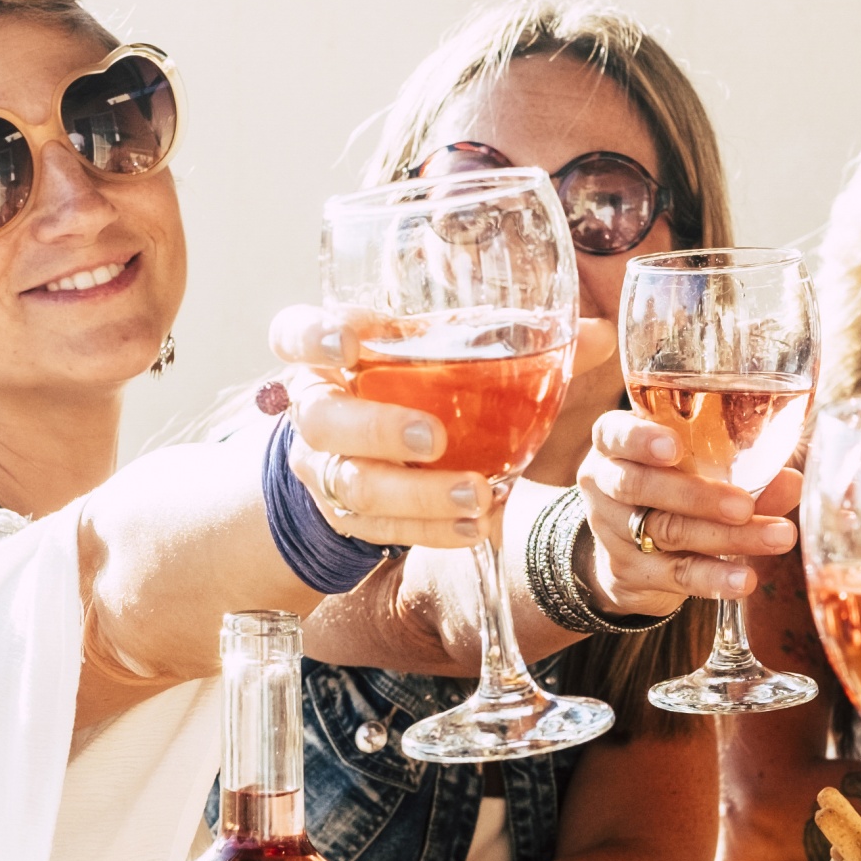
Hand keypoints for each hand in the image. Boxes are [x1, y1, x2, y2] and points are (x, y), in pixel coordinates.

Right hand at [268, 307, 497, 551]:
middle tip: (432, 437)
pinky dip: (434, 530)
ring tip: (477, 494)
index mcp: (320, 358)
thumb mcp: (411, 349)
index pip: (293, 336)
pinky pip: (385, 529)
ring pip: (357, 487)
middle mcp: (313, 411)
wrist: (357, 448)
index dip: (312, 338)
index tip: (349, 342)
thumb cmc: (396, 381)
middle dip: (379, 431)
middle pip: (322, 422)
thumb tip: (566, 330)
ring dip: (421, 494)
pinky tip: (475, 525)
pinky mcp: (346, 515)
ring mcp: (323, 468)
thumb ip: (460, 336)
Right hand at [578, 412, 802, 614]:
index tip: (673, 446)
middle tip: (745, 505)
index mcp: (615, 445)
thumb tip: (792, 480)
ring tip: (776, 538)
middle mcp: (605, 483)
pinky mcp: (629, 571)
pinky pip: (675, 574)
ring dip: (727, 537)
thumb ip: (743, 472)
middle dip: (697, 496)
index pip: (614, 434)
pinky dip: (713, 577)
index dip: (640, 439)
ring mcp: (612, 530)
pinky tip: (744, 580)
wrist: (629, 554)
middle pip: (641, 486)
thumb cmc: (670, 491)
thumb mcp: (696, 472)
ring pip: (667, 531)